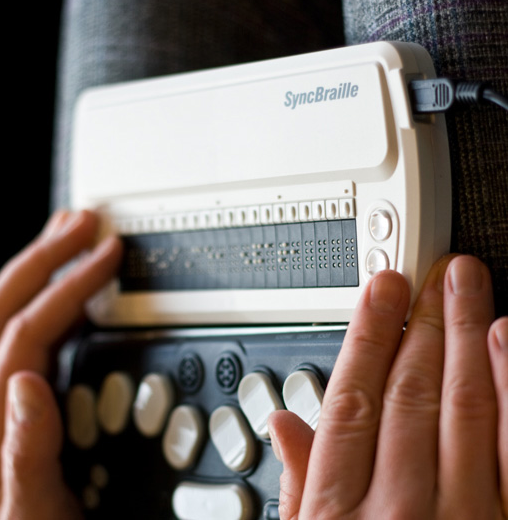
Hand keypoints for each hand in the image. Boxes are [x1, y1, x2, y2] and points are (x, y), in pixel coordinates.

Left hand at [0, 211, 121, 519]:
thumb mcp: (31, 511)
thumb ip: (25, 452)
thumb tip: (28, 383)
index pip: (29, 330)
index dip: (71, 284)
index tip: (107, 253)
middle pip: (2, 305)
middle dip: (46, 255)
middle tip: (83, 221)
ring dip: (34, 267)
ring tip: (64, 236)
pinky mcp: (0, 400)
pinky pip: (10, 333)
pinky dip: (34, 298)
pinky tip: (56, 291)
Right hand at [269, 255, 507, 518]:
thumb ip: (298, 484)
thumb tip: (283, 424)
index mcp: (337, 511)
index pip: (351, 399)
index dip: (367, 333)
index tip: (382, 289)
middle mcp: (397, 511)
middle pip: (407, 393)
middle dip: (419, 322)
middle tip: (431, 274)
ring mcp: (461, 518)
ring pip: (462, 406)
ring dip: (464, 333)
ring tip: (465, 283)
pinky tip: (504, 336)